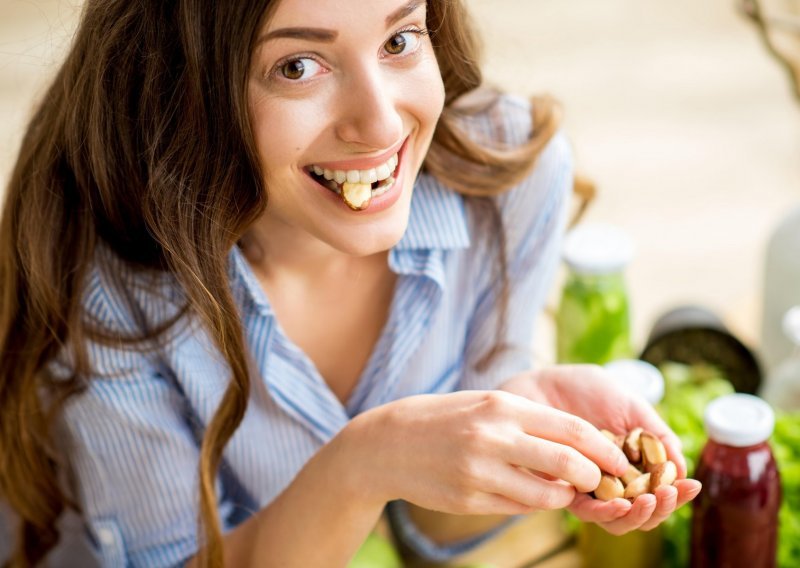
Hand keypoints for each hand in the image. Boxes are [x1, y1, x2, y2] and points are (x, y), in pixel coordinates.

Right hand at [340, 389, 628, 516]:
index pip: (571, 429)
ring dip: (563, 496)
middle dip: (593, 477)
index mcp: (503, 406)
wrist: (390, 442)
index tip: (621, 460)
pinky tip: (529, 494)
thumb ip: (528, 421)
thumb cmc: (446, 418)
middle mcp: (493, 437)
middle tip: (601, 482)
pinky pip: (516, 507)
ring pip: (545, 494)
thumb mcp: (487, 404)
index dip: (604, 448)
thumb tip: (576, 445)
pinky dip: (532, 504)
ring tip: (564, 491)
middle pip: (567, 463)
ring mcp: (480, 471)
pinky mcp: (469, 499)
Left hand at [500, 364, 701, 533]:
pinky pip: (585, 510)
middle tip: (669, 495)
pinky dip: (605, 511)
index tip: (691, 485)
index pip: (659, 491)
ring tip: (648, 501)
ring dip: (636, 515)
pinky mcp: (561, 489)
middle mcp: (611, 480)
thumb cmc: (587, 390)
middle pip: (641, 511)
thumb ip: (656, 434)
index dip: (678, 493)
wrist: (543, 381)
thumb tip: (682, 465)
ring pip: (616, 519)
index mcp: (632, 463)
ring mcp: (587, 487)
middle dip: (661, 508)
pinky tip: (619, 503)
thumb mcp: (630, 405)